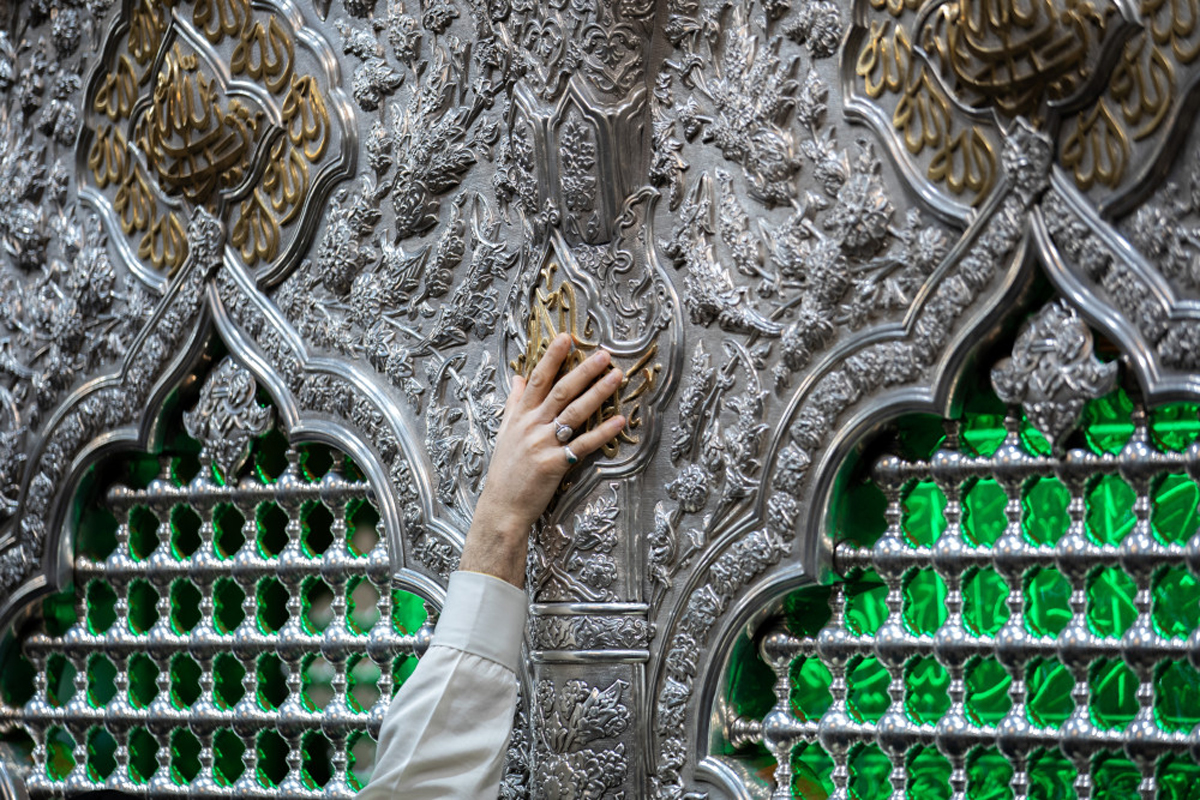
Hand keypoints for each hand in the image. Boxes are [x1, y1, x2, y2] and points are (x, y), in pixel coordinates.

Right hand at [459, 333, 624, 586]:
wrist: (502, 507)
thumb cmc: (505, 471)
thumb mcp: (505, 433)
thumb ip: (514, 404)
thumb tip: (518, 378)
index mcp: (520, 417)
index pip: (537, 380)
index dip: (552, 358)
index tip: (566, 338)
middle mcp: (532, 426)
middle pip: (561, 391)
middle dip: (583, 370)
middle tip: (603, 354)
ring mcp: (544, 444)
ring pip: (574, 413)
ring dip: (598, 393)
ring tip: (616, 377)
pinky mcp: (556, 464)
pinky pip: (584, 445)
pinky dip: (603, 432)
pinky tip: (620, 421)